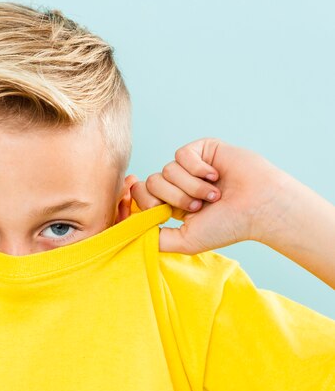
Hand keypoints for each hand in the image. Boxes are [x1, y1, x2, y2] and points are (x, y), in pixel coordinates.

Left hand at [131, 137, 287, 253]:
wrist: (258, 207)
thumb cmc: (227, 226)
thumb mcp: (185, 241)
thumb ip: (156, 239)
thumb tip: (131, 231)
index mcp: (172, 204)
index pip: (141, 195)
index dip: (146, 201)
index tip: (164, 211)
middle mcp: (178, 184)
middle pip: (151, 183)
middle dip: (174, 198)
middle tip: (199, 207)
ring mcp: (189, 166)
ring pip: (167, 170)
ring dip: (191, 187)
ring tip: (214, 195)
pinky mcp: (201, 150)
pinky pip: (181, 155)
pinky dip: (197, 169)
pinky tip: (215, 175)